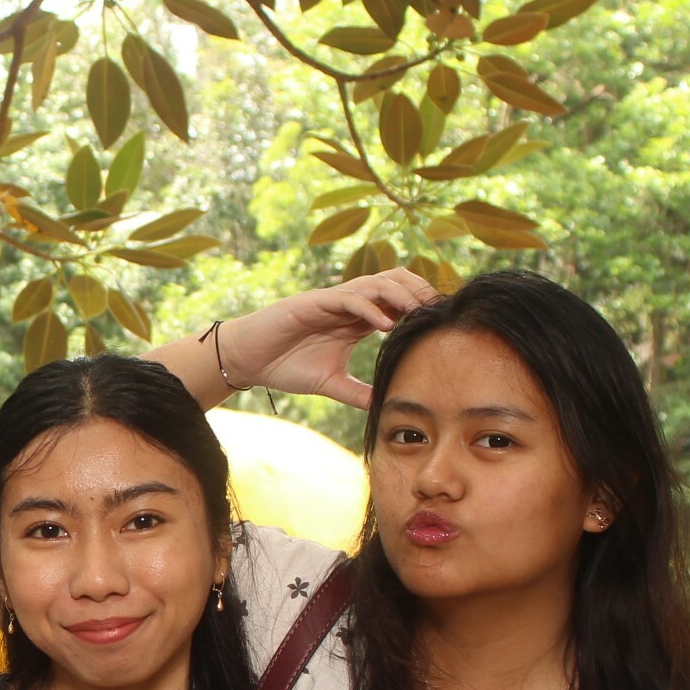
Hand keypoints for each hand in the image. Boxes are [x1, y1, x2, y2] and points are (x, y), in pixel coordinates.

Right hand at [219, 270, 437, 407]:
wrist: (249, 361)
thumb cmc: (285, 367)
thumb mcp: (331, 384)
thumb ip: (359, 393)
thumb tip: (386, 408)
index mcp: (356, 319)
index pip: (397, 301)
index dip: (420, 307)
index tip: (441, 325)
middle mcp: (348, 304)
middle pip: (394, 281)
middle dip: (418, 292)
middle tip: (437, 313)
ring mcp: (331, 300)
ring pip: (375, 283)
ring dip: (399, 294)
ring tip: (417, 311)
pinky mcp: (313, 302)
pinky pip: (348, 297)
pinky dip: (369, 308)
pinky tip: (385, 324)